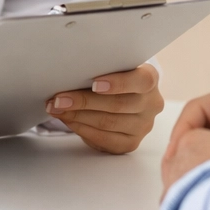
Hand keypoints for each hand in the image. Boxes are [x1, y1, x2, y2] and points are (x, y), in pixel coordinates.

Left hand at [46, 63, 163, 153]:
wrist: (125, 95)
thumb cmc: (114, 76)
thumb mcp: (114, 66)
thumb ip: (101, 68)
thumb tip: (70, 74)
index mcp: (150, 78)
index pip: (141, 81)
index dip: (118, 83)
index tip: (94, 83)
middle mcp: (151, 104)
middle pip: (117, 105)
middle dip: (83, 102)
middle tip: (59, 99)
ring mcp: (143, 126)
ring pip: (107, 123)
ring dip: (77, 116)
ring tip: (57, 109)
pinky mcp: (131, 143)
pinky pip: (104, 140)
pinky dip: (82, 129)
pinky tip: (69, 121)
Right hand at [160, 82, 209, 195]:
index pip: (200, 108)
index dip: (183, 130)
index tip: (175, 154)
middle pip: (199, 123)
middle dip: (184, 146)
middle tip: (173, 173)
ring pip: (207, 139)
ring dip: (196, 158)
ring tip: (185, 181)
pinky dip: (209, 165)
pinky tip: (205, 183)